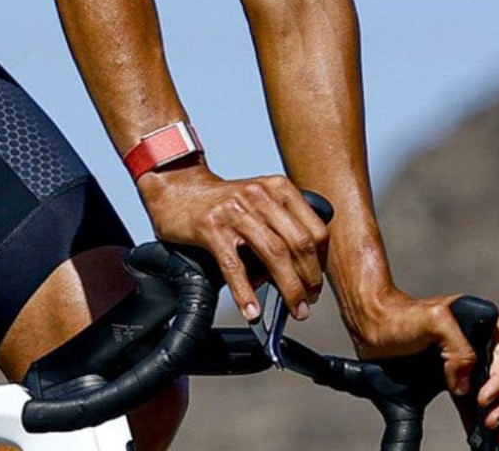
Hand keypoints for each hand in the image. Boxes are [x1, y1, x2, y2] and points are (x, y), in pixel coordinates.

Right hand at [134, 163, 328, 321]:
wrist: (177, 187)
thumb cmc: (221, 200)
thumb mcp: (258, 200)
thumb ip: (281, 225)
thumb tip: (301, 270)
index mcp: (277, 188)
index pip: (315, 229)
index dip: (322, 261)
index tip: (318, 280)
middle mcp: (259, 196)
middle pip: (299, 243)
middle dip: (310, 279)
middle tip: (309, 300)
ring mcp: (234, 211)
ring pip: (274, 254)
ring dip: (289, 288)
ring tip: (293, 308)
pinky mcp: (210, 228)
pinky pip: (234, 266)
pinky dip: (246, 293)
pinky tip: (252, 310)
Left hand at [345, 287, 498, 446]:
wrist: (370, 325)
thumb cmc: (399, 316)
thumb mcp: (433, 321)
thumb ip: (458, 348)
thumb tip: (465, 386)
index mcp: (482, 322)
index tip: (483, 400)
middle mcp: (478, 341)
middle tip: (492, 424)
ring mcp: (467, 360)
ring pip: (494, 391)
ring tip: (497, 436)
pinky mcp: (453, 376)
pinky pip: (473, 399)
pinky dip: (479, 416)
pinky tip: (480, 433)